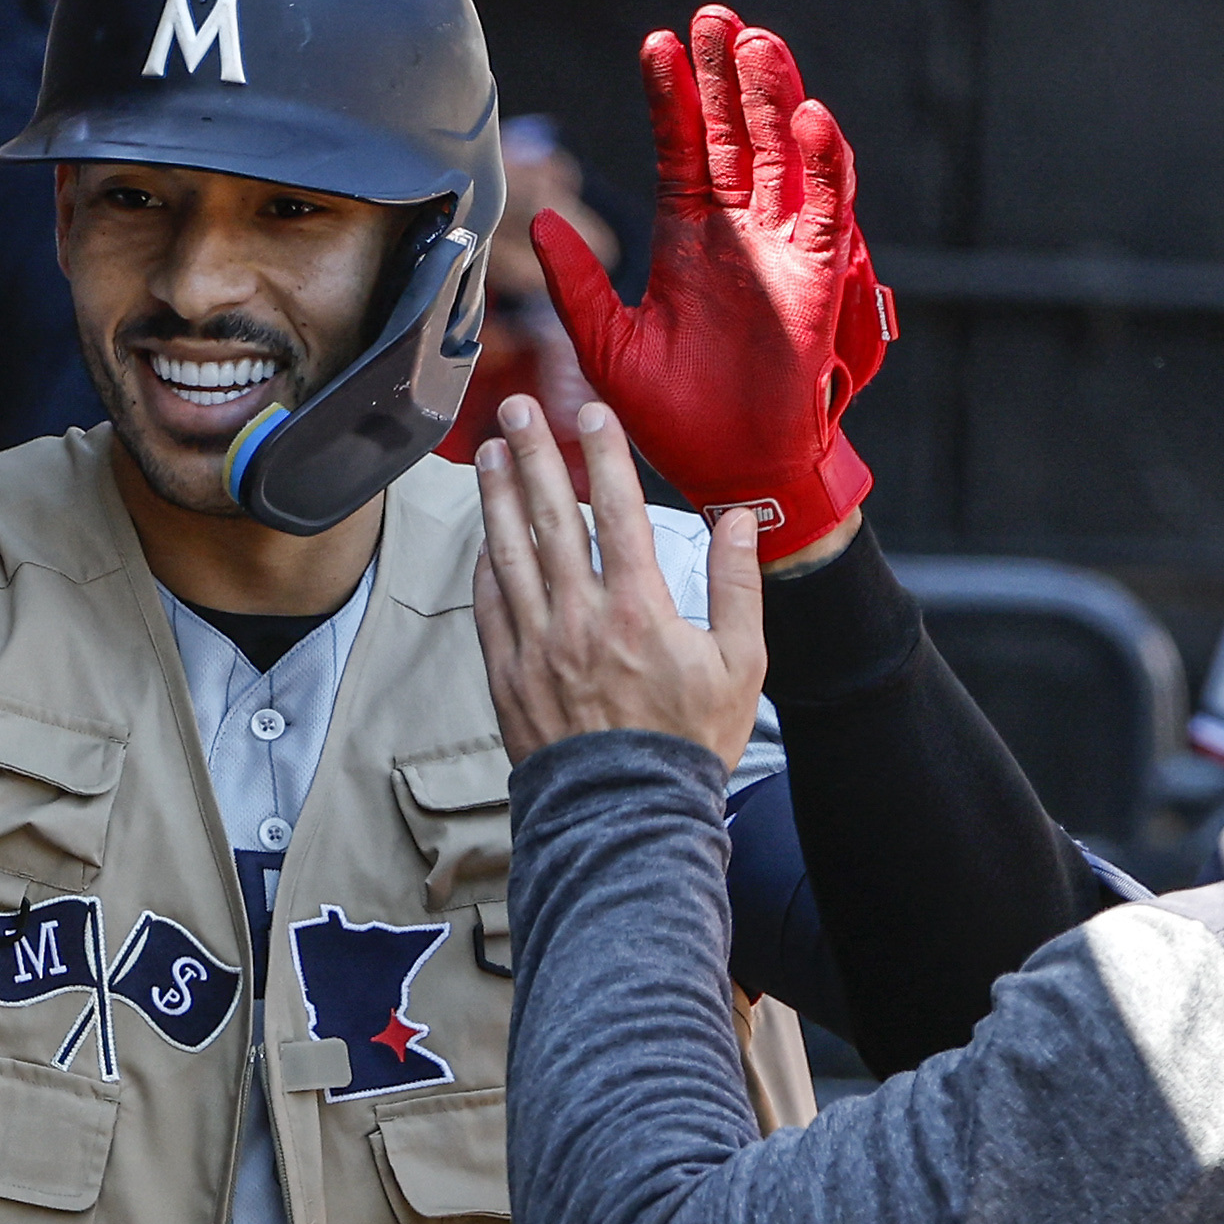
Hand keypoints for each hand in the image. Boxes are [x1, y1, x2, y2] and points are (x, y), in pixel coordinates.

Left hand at [472, 395, 767, 768]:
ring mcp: (536, 646)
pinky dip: (484, 566)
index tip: (592, 413)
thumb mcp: (740, 665)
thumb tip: (737, 522)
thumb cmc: (689, 743)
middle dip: (535, 455)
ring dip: (497, 498)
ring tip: (490, 454)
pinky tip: (482, 537)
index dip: (605, 455)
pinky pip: (489, 607)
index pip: (620, 511)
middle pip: (552, 518)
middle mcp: (579, 618)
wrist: (628, 814)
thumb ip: (738, 587)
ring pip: (508, 554)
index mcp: (638, 609)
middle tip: (518, 409)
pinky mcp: (506, 675)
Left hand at [530, 6, 892, 568]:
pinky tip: (809, 118)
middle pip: (735, 132)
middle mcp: (739, 230)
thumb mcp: (607, 345)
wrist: (728, 468)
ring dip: (773, 99)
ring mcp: (783, 246)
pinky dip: (824, 162)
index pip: (680, 147)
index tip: (656, 43)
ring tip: (757, 45)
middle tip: (715, 15)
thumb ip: (575, 283)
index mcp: (688, 237)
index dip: (672, 97)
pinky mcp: (819, 275)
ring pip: (784, 153)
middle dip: (725, 75)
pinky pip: (828, 207)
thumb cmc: (672, 416)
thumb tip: (537, 217)